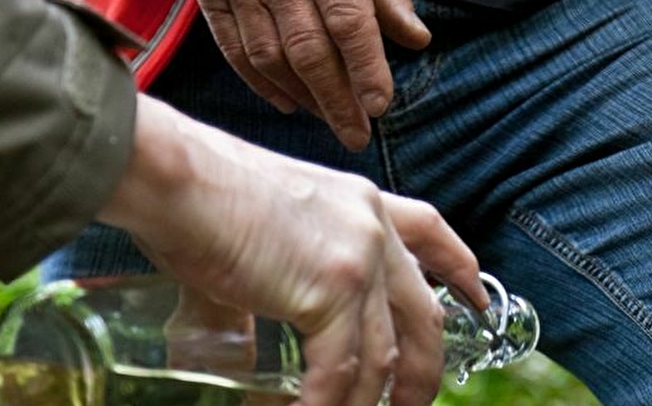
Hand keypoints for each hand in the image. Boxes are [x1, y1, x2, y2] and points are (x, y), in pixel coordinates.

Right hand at [99, 95, 484, 405]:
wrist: (166, 176)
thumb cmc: (189, 198)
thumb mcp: (257, 239)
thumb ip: (268, 294)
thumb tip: (249, 352)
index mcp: (361, 204)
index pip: (432, 233)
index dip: (460, 271)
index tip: (479, 303)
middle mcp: (373, 230)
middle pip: (421, 319)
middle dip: (421, 376)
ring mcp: (358, 263)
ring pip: (378, 363)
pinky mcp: (329, 295)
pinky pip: (336, 376)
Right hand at [199, 0, 430, 150]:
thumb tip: (416, 38)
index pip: (349, 23)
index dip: (365, 68)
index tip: (380, 106)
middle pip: (308, 51)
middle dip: (335, 100)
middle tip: (357, 136)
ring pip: (270, 57)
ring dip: (302, 97)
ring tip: (330, 120)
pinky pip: (234, 49)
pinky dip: (260, 83)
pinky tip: (288, 104)